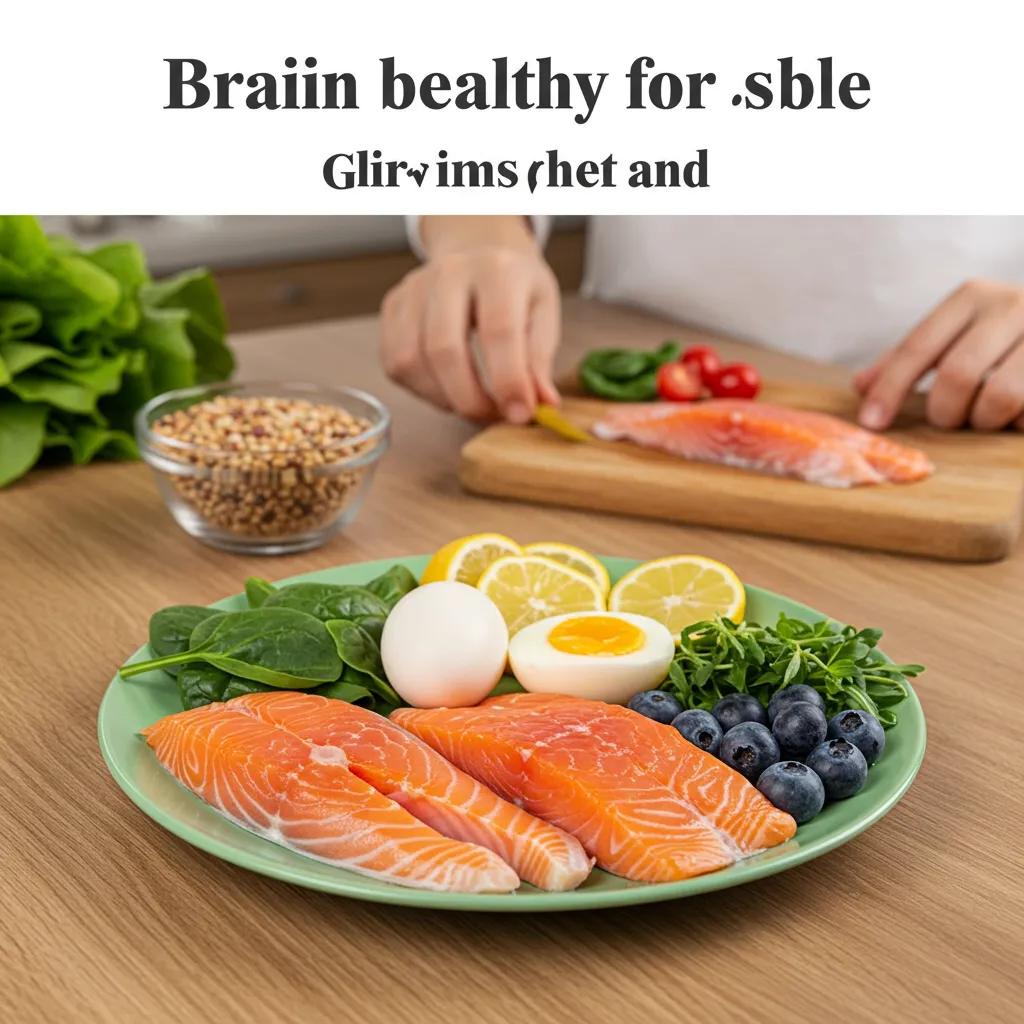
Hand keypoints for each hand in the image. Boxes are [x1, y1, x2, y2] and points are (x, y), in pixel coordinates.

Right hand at [379, 216, 560, 422]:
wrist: (478, 250)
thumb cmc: (514, 287)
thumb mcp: (543, 312)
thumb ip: (540, 358)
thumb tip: (540, 403)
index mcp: (496, 270)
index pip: (499, 331)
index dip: (509, 381)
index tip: (521, 414)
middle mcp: (448, 273)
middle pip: (444, 349)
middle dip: (469, 398)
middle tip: (493, 417)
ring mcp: (413, 289)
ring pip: (411, 361)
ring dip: (442, 398)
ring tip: (472, 402)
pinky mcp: (392, 307)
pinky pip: (394, 364)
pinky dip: (422, 390)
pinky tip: (447, 388)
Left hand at [855, 279, 1023, 430]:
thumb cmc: (1004, 336)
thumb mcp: (959, 333)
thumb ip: (912, 358)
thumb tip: (860, 387)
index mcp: (972, 296)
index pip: (917, 347)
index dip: (889, 389)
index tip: (870, 424)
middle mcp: (1012, 305)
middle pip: (957, 375)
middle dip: (944, 412)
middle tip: (949, 419)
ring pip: (999, 397)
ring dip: (984, 420)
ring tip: (987, 415)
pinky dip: (1017, 421)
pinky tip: (1018, 414)